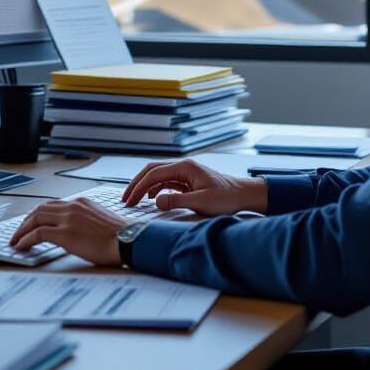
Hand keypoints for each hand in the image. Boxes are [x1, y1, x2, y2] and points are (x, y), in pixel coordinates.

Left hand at [10, 198, 124, 265]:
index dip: (38, 214)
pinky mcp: (64, 233)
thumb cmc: (121, 236)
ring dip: (22, 230)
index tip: (31, 222)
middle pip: (40, 209)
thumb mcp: (101, 220)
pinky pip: (37, 234)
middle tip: (18, 232)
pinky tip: (21, 247)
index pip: (52, 204)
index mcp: (81, 202)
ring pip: (35, 218)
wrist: (130, 240)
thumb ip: (85, 220)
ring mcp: (67, 219)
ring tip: (15, 241)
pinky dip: (26, 240)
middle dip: (26, 221)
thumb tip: (75, 231)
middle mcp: (72, 206)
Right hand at [122, 159, 267, 216]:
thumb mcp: (202, 202)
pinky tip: (150, 198)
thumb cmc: (227, 197)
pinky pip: (166, 182)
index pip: (153, 173)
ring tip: (134, 200)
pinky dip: (155, 189)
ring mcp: (185, 173)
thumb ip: (177, 201)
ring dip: (144, 186)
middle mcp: (183, 166)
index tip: (128, 200)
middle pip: (152, 170)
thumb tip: (155, 201)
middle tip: (125, 199)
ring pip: (158, 176)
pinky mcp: (189, 181)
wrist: (244, 195)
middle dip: (136, 184)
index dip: (138, 187)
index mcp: (185, 167)